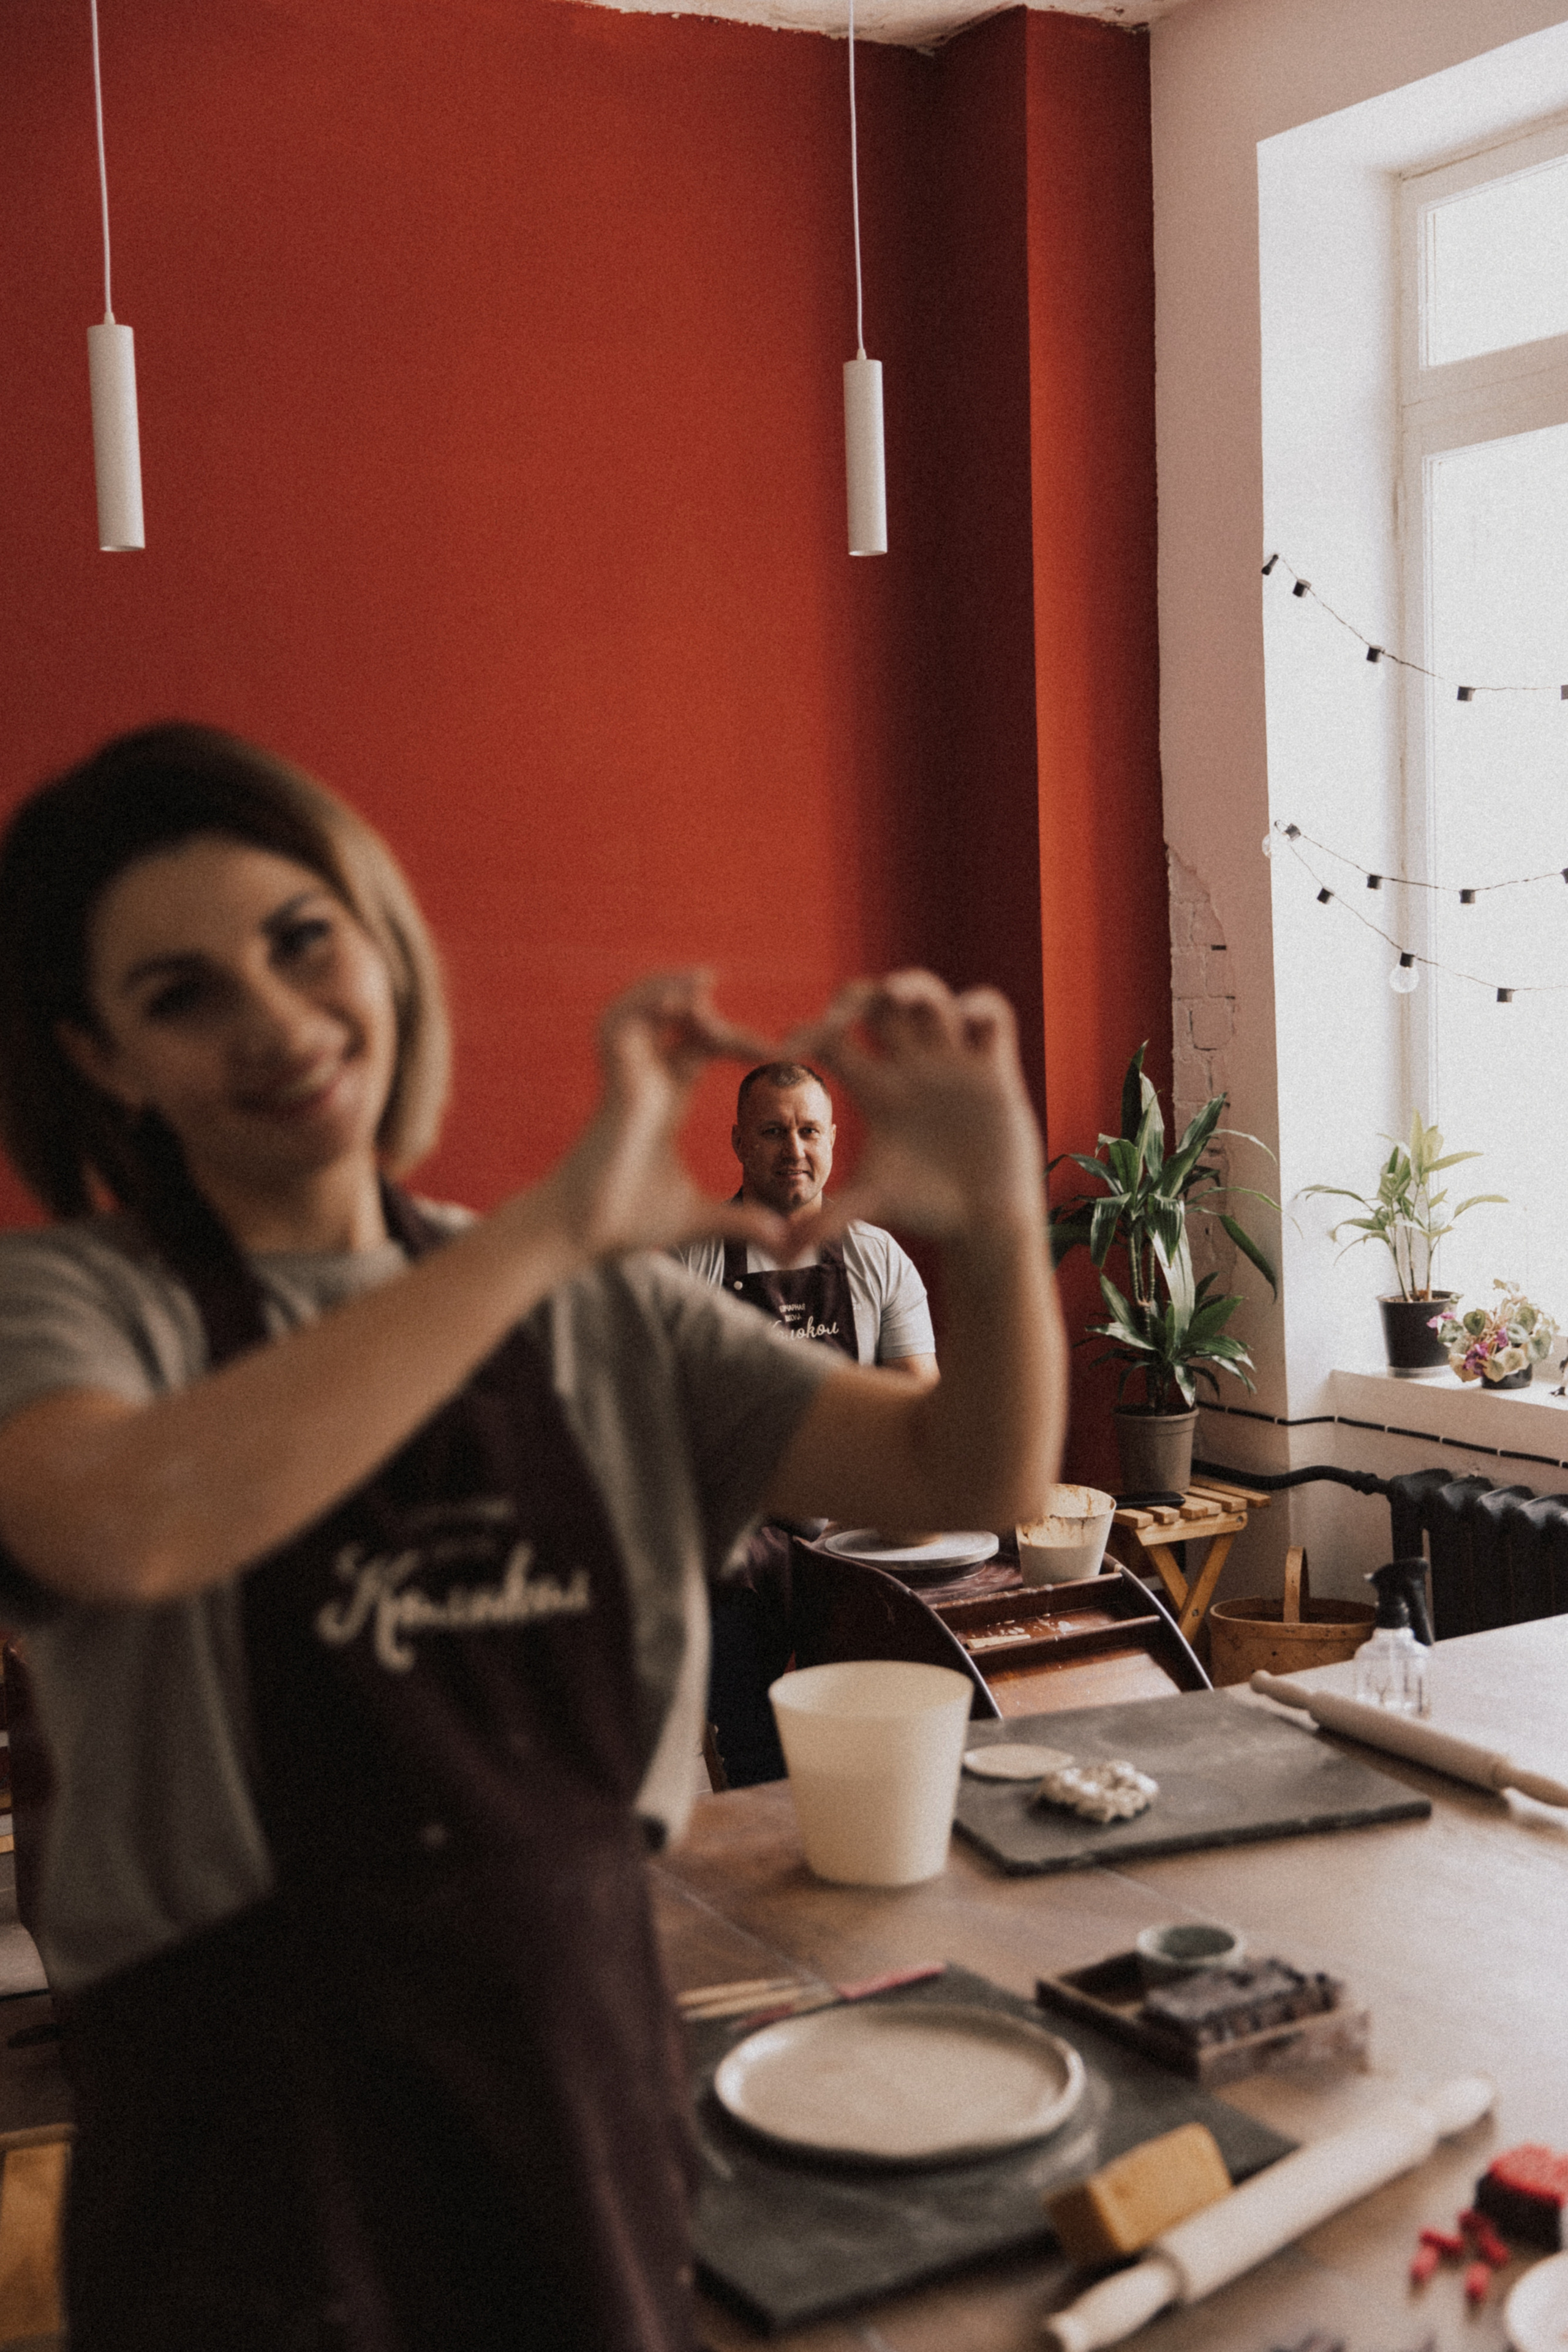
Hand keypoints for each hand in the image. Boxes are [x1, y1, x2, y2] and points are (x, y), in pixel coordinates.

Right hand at [533, 971, 792, 1259]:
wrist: (579, 1234)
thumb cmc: (625, 1222)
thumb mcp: (698, 1219)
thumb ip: (743, 1223)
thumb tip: (787, 1241)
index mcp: (664, 1104)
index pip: (699, 1049)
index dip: (734, 1039)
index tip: (777, 1050)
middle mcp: (645, 1083)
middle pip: (672, 1021)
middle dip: (704, 1005)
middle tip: (745, 1010)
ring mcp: (627, 1080)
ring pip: (639, 1009)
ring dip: (668, 988)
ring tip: (706, 980)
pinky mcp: (615, 1085)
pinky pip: (620, 1024)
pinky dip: (644, 1002)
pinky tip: (682, 998)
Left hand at [785, 971, 1044, 1243]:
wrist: (984, 1223)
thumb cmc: (928, 1210)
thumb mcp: (874, 1204)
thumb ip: (829, 1219)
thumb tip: (780, 1253)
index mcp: (877, 1091)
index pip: (834, 1041)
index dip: (809, 1031)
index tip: (791, 1045)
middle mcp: (911, 1070)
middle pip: (880, 1005)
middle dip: (862, 994)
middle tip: (847, 1006)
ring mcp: (953, 1067)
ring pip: (931, 999)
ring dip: (915, 986)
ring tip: (900, 995)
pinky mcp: (995, 1072)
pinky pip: (992, 1017)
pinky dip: (981, 1005)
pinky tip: (968, 1018)